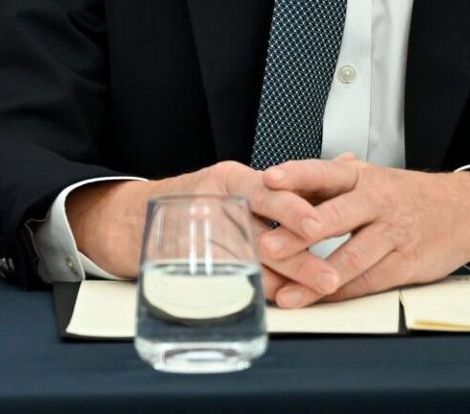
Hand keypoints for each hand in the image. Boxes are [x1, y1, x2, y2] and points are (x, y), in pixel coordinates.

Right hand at [64, 160, 341, 302]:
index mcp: (230, 180)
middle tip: (328, 278)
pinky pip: (221, 281)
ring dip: (279, 285)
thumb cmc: (189, 204)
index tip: (319, 227)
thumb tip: (343, 166)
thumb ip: (278, 193)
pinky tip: (266, 303)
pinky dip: (246, 294)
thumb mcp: (231, 187)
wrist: (127, 220)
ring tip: (304, 299)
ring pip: (244, 263)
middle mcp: (213, 203)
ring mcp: (195, 234)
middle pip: (260, 233)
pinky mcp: (182, 261)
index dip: (293, 210)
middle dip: (298, 260)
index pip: (267, 191)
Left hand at [255, 158, 469, 304]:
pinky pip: (369, 280)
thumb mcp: (366, 177)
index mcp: (360, 176)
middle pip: (333, 217)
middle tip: (268, 246)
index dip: (296, 175)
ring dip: (317, 275)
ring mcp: (392, 234)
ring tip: (288, 291)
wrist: (464, 210)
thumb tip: (276, 179)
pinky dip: (342, 293)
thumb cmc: (403, 194)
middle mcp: (376, 202)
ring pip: (351, 256)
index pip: (323, 171)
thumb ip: (324, 180)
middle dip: (298, 234)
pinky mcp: (406, 264)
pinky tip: (318, 300)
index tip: (268, 180)